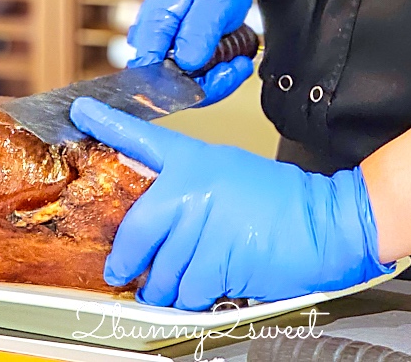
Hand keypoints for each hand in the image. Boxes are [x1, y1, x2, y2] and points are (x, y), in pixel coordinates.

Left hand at [70, 97, 393, 310]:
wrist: (328, 224)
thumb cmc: (284, 202)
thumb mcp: (230, 173)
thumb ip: (190, 186)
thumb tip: (156, 215)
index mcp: (197, 160)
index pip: (144, 138)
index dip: (109, 124)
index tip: (82, 113)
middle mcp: (195, 188)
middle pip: (136, 232)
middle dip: (126, 261)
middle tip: (122, 271)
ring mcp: (206, 224)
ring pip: (160, 270)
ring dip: (165, 287)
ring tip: (182, 281)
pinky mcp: (220, 259)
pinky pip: (187, 290)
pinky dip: (191, 298)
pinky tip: (208, 285)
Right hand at [128, 0, 254, 105]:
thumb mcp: (215, 0)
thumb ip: (198, 33)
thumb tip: (188, 65)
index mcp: (154, 25)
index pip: (153, 75)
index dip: (186, 87)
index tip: (220, 76)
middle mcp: (152, 40)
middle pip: (170, 85)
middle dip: (209, 83)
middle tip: (237, 66)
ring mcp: (162, 45)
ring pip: (184, 83)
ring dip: (216, 79)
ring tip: (238, 61)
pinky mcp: (175, 49)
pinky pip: (192, 74)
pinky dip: (214, 72)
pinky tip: (230, 60)